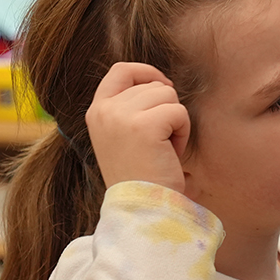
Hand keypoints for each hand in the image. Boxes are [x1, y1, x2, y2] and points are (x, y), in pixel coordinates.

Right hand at [85, 62, 190, 194]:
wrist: (140, 208)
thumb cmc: (140, 176)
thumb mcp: (122, 137)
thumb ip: (130, 108)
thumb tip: (161, 82)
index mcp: (96, 112)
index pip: (121, 70)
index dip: (147, 72)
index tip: (163, 86)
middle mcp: (104, 111)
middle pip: (154, 84)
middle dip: (165, 110)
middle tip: (158, 143)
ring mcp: (121, 116)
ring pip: (168, 95)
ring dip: (175, 121)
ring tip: (163, 149)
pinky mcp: (144, 126)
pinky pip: (179, 112)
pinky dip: (182, 133)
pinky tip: (170, 153)